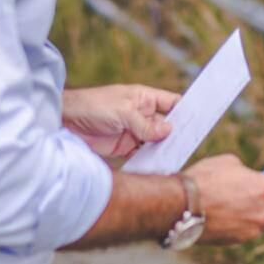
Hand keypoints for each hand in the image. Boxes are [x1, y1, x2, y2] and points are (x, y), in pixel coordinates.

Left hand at [62, 85, 179, 157]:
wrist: (64, 122)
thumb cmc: (92, 106)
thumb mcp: (123, 112)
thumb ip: (146, 123)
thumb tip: (169, 130)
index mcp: (145, 99)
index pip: (173, 103)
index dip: (186, 111)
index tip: (199, 121)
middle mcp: (142, 114)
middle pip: (167, 125)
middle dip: (177, 134)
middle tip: (190, 145)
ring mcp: (134, 131)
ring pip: (157, 141)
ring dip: (164, 149)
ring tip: (176, 157)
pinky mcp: (124, 146)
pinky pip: (143, 153)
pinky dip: (150, 159)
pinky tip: (158, 165)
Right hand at [185, 155, 263, 244]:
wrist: (176, 207)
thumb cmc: (202, 180)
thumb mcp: (230, 163)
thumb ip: (251, 173)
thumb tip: (253, 179)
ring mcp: (252, 230)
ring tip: (247, 197)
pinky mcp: (239, 240)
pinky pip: (253, 228)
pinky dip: (250, 219)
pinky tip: (234, 210)